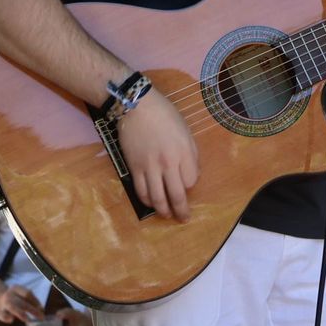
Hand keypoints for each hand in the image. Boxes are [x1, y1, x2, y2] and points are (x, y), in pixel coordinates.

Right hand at [0, 281, 43, 323]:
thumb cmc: (15, 298)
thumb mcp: (21, 295)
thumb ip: (30, 301)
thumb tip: (41, 310)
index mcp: (16, 288)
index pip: (27, 293)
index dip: (35, 301)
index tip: (42, 309)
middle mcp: (9, 294)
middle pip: (22, 302)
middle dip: (33, 310)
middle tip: (41, 317)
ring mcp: (3, 303)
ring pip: (13, 308)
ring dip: (22, 314)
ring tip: (29, 320)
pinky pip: (2, 315)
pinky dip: (6, 318)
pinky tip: (11, 320)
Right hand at [116, 88, 198, 220]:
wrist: (136, 106)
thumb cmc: (165, 115)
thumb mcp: (186, 131)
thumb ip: (191, 154)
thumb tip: (192, 175)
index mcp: (183, 152)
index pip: (191, 181)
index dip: (191, 185)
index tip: (188, 182)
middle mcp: (168, 163)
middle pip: (177, 194)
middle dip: (181, 210)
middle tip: (184, 219)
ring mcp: (149, 167)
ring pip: (157, 198)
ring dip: (163, 211)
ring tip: (167, 215)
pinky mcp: (133, 168)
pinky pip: (141, 191)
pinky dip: (147, 201)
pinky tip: (151, 203)